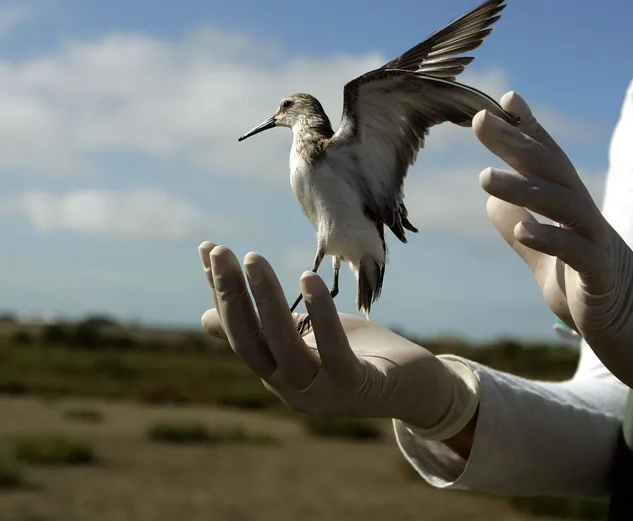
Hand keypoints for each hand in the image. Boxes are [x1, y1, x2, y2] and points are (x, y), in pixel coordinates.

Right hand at [197, 242, 479, 440]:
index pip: (239, 331)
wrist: (416, 388)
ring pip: (285, 345)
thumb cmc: (359, 356)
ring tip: (253, 257)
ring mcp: (322, 392)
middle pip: (252, 341)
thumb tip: (204, 319)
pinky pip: (333, 349)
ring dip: (267, 299)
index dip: (222, 293)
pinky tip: (308, 277)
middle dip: (232, 295)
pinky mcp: (356, 387)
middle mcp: (291, 388)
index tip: (208, 251)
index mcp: (277, 373)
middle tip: (220, 252)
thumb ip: (264, 328)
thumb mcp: (305, 337)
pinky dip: (320, 313)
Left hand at [474, 91, 632, 408]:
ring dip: (524, 188)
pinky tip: (521, 229)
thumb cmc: (590, 292)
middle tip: (479, 121)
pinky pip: (578, 252)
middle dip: (517, 143)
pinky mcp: (602, 276)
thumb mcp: (547, 261)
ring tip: (484, 178)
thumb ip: (523, 230)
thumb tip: (494, 202)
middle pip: (553, 170)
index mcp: (571, 211)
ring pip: (563, 204)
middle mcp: (586, 217)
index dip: (528, 131)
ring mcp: (597, 244)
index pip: (549, 162)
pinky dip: (551, 238)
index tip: (504, 101)